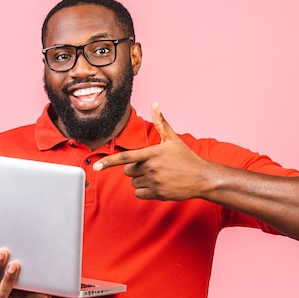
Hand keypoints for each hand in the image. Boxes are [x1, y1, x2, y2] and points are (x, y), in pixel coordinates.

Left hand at [93, 102, 212, 200]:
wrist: (202, 177)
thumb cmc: (186, 157)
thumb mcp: (173, 139)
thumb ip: (161, 122)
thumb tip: (155, 103)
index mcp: (152, 153)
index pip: (125, 157)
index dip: (109, 162)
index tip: (96, 167)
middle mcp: (151, 168)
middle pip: (128, 171)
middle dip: (135, 169)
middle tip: (151, 166)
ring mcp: (154, 182)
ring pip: (134, 182)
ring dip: (141, 180)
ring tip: (158, 175)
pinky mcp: (157, 194)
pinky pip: (139, 194)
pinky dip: (144, 191)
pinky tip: (157, 186)